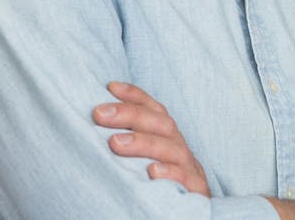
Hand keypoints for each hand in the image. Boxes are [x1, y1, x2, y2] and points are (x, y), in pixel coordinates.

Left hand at [92, 81, 210, 196]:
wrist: (192, 212)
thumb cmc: (162, 183)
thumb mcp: (148, 158)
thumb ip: (130, 142)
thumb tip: (98, 123)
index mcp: (168, 136)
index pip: (153, 109)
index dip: (134, 95)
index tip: (110, 87)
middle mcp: (179, 146)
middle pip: (160, 123)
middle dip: (129, 114)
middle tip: (99, 114)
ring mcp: (189, 167)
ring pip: (171, 148)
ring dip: (142, 142)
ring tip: (115, 143)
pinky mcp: (196, 189)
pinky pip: (186, 178)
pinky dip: (170, 173)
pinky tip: (151, 171)